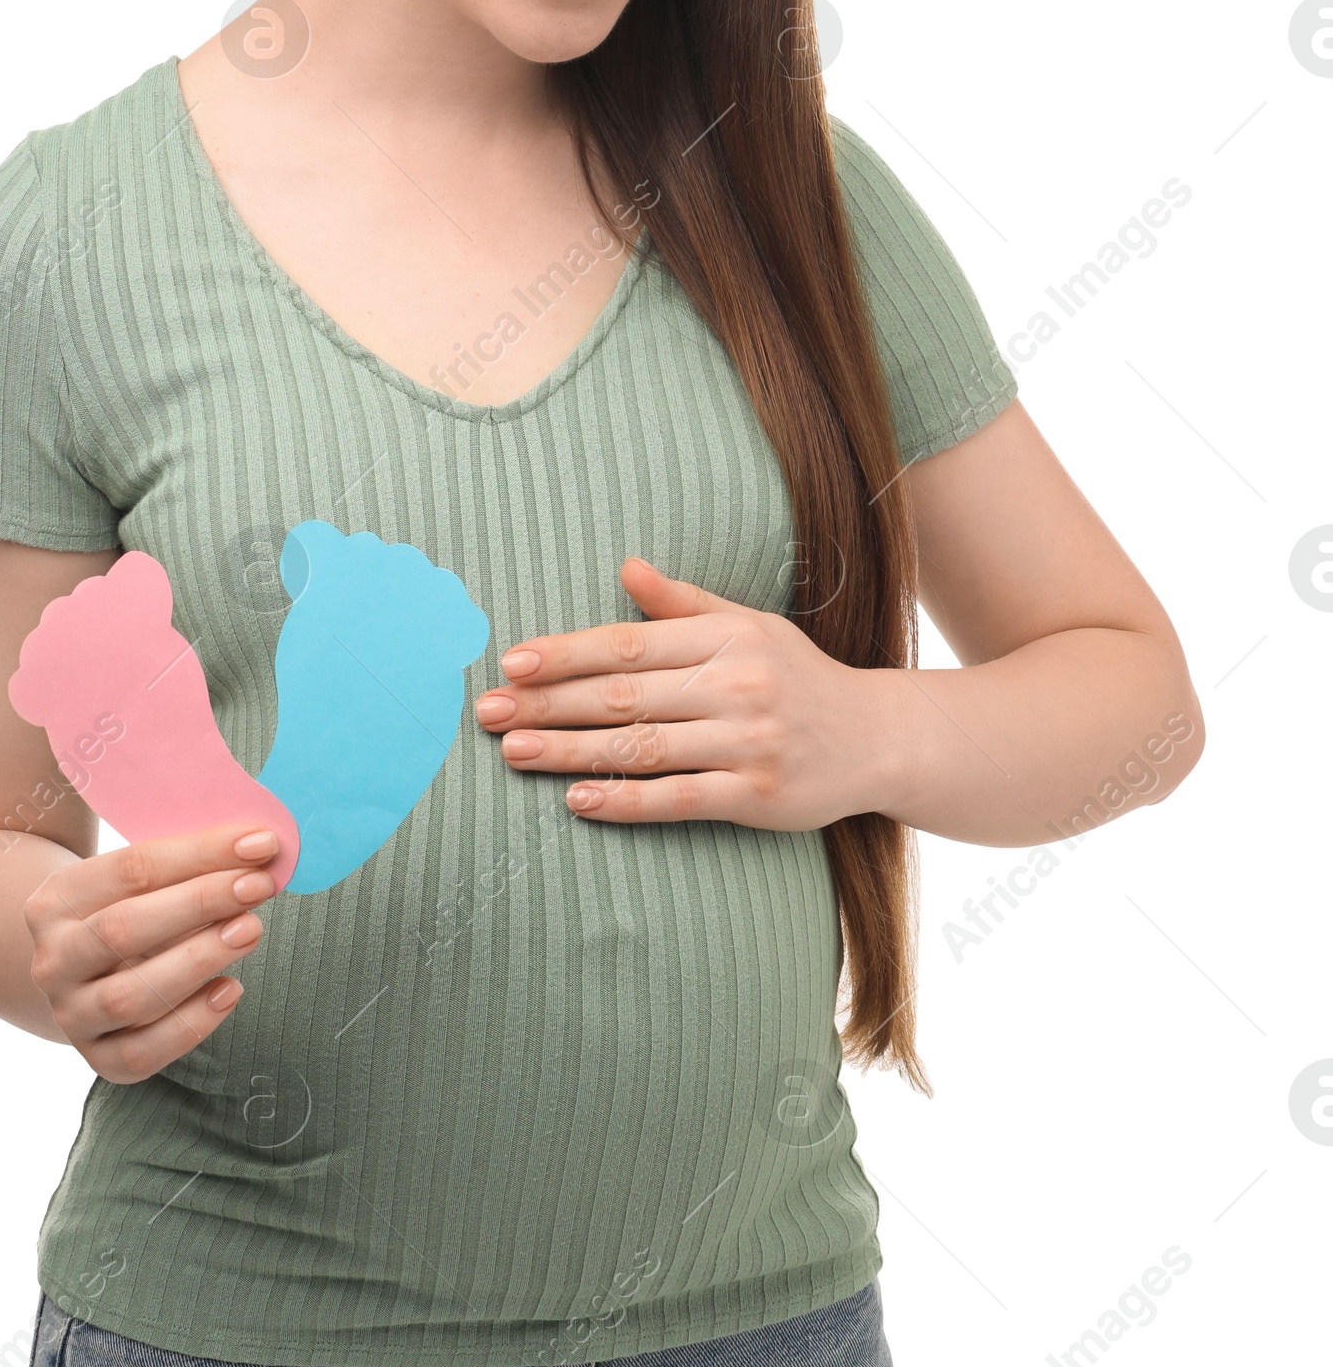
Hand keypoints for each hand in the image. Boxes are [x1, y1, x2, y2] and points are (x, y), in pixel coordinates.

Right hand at [23, 821, 281, 1082]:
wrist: (85, 976)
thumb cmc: (128, 912)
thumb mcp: (139, 882)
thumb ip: (188, 864)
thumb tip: (257, 847)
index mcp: (56, 901)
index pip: (130, 869)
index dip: (198, 854)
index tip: (258, 843)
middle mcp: (53, 960)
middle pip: (123, 930)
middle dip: (199, 903)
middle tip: (257, 886)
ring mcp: (71, 1014)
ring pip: (130, 996)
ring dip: (198, 960)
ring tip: (250, 930)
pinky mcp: (99, 1058)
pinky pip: (142, 1052)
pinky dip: (191, 1024)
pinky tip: (230, 990)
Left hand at [475, 560, 904, 831]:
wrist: (877, 738)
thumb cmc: (799, 676)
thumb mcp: (750, 625)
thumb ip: (684, 603)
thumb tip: (627, 566)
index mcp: (726, 638)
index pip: (629, 644)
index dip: (566, 653)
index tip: (512, 661)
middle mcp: (735, 686)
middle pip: (623, 696)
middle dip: (549, 703)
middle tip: (488, 711)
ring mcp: (745, 743)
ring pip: (641, 748)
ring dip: (570, 751)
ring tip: (514, 752)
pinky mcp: (755, 796)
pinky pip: (677, 798)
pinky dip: (624, 800)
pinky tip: (577, 799)